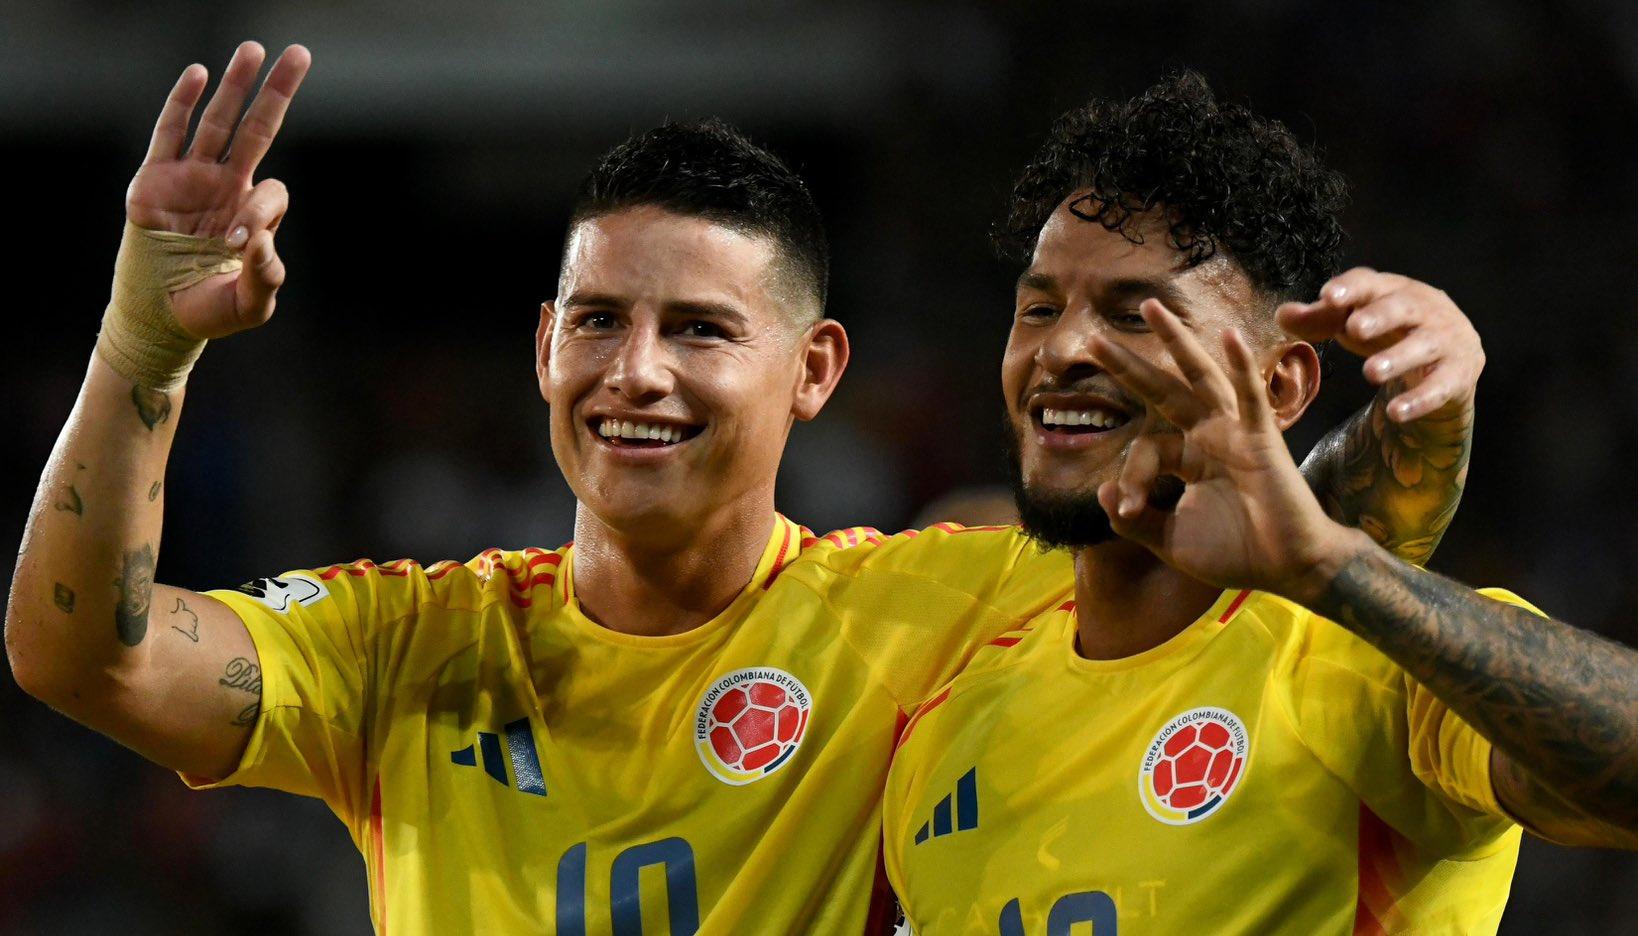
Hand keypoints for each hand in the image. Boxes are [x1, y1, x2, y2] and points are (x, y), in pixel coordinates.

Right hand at [125, 42, 310, 338]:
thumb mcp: (248, 306)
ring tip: (253, 49)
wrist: (159, 318)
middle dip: (277, 93)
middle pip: (257, 130)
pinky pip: (170, 133)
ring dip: (235, 86)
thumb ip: (265, 279)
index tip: (236, 244)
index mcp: (254, 214)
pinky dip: (182, 103)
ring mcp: (191, 179)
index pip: (271, 192)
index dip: (260, 212)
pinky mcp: (154, 180)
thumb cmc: (208, 311)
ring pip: (217, 122)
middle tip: (299, 54)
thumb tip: (261, 241)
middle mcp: (226, 187)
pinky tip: (198, 73)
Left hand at [1088, 300, 1366, 599]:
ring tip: (1151, 308)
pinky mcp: (1263, 439)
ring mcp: (1235, 433)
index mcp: (1188, 457)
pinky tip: (1229, 336)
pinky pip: (1250, 398)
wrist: (1288, 568)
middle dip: (1130, 365)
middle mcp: (1209, 436)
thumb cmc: (1237, 553)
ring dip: (1176, 341)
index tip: (1131, 508)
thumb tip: (1102, 491)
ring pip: (1200, 377)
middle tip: (1095, 341)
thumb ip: (1133, 520)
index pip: (1145, 448)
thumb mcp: (1170, 540)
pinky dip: (1241, 367)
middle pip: (1163, 390)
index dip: (1131, 477)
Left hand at [1275, 267, 1482, 422]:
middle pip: (1404, 307)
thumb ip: (1318, 319)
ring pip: (1424, 345)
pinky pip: (1441, 387)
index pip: (1371, 282)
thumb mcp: (1353, 323)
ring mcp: (1447, 339)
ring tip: (1370, 372)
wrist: (1445, 360)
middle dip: (1380, 316)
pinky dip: (1419, 400)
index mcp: (1393, 290)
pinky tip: (1396, 413)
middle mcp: (1425, 308)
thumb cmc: (1388, 332)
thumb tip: (1282, 315)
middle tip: (1353, 328)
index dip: (1351, 288)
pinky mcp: (1460, 372)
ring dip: (1398, 358)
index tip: (1328, 295)